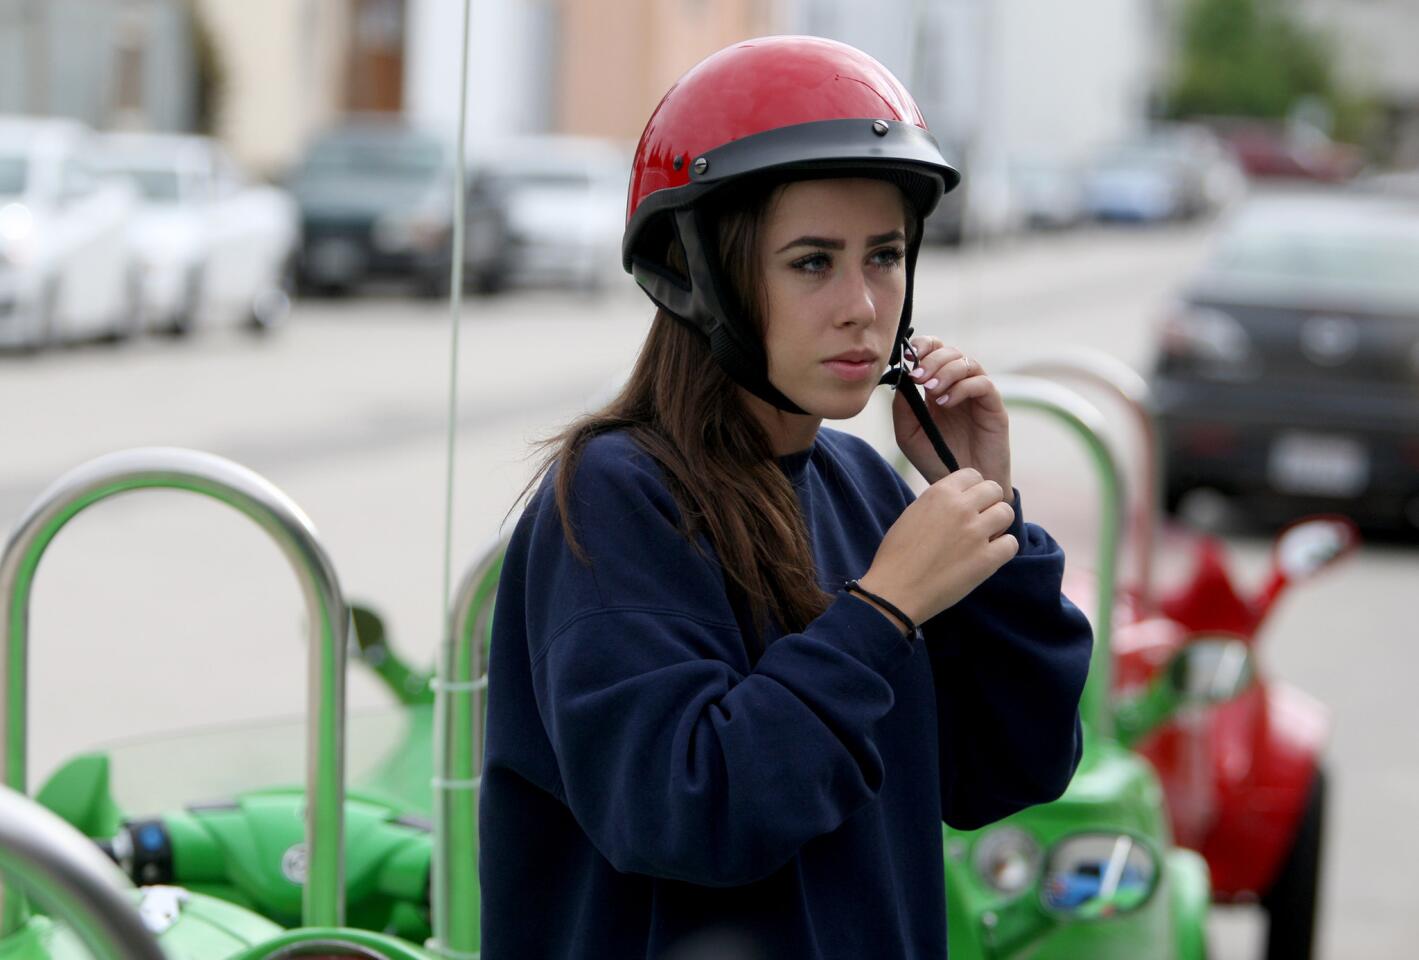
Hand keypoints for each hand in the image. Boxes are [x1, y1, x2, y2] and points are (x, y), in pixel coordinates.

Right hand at [858, 468, 1018, 623]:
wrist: (895, 590)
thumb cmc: (897, 555)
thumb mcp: (913, 514)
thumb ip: (938, 502)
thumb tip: (960, 500)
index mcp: (939, 493)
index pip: (973, 475)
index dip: (973, 489)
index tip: (969, 503)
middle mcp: (961, 508)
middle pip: (995, 490)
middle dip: (989, 503)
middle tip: (979, 520)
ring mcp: (976, 533)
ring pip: (1006, 513)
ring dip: (998, 524)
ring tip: (984, 538)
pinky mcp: (986, 559)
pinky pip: (1011, 543)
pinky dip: (1002, 549)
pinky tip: (988, 556)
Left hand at [891, 336, 1011, 493]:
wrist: (963, 487)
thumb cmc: (935, 460)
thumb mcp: (908, 435)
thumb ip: (902, 407)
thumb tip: (901, 377)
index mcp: (937, 386)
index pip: (934, 351)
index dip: (922, 346)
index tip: (908, 358)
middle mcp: (958, 385)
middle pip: (950, 351)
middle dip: (931, 359)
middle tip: (918, 377)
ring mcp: (977, 395)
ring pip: (967, 362)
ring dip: (946, 371)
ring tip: (932, 392)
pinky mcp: (994, 407)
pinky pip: (982, 383)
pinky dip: (962, 387)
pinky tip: (946, 403)